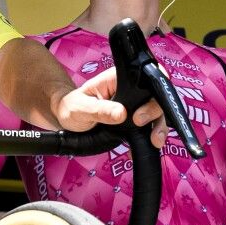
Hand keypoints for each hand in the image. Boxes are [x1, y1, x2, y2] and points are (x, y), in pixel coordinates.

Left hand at [50, 65, 165, 144]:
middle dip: (155, 112)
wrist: (67, 121)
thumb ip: (100, 110)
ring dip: (158, 127)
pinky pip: (146, 128)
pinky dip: (148, 138)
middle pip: (155, 97)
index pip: (146, 76)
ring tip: (155, 141)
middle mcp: (130, 90)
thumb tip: (121, 114)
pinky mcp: (133, 121)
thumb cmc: (71, 107)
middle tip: (140, 123)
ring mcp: (133, 106)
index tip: (145, 108)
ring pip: (155, 114)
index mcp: (119, 78)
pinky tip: (145, 148)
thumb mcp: (81, 108)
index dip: (156, 87)